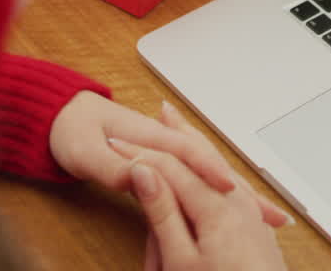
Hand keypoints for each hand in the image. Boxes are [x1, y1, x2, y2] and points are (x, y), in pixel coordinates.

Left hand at [50, 93, 291, 227]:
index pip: (189, 154)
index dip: (210, 171)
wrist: (59, 117)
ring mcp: (166, 152)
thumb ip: (111, 165)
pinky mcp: (162, 162)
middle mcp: (164, 142)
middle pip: (211, 165)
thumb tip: (139, 175)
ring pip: (209, 174)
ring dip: (240, 194)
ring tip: (270, 215)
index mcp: (151, 136)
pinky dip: (220, 193)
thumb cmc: (71, 130)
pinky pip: (197, 179)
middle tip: (271, 212)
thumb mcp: (85, 151)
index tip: (230, 189)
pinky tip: (235, 205)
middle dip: (242, 188)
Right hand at [128, 122, 289, 270]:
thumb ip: (163, 213)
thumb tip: (144, 172)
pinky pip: (227, 182)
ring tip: (178, 121)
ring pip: (214, 167)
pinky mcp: (254, 223)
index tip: (113, 145)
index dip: (139, 153)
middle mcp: (236, 200)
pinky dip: (211, 166)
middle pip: (197, 157)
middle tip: (158, 112)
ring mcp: (248, 210)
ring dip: (195, 145)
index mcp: (216, 206)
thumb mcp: (182, 259)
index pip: (169, 167)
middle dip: (174, 137)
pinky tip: (208, 164)